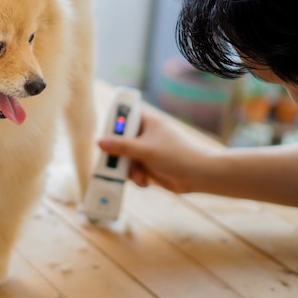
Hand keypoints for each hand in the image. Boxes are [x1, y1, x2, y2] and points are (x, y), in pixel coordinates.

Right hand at [98, 103, 223, 192]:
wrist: (198, 177)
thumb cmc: (176, 156)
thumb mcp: (145, 150)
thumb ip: (121, 146)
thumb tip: (99, 142)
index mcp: (146, 122)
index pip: (124, 116)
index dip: (113, 124)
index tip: (105, 136)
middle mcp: (144, 135)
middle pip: (119, 141)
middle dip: (118, 155)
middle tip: (115, 163)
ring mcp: (145, 151)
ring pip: (124, 158)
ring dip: (128, 170)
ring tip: (138, 176)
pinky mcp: (147, 165)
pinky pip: (131, 170)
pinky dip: (135, 176)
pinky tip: (144, 181)